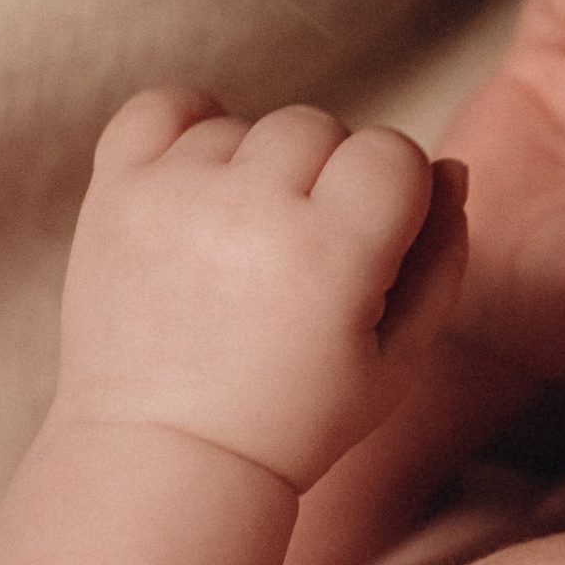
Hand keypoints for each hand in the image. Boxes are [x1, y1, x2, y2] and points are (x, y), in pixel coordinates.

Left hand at [59, 94, 467, 489]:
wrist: (166, 458)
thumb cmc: (295, 419)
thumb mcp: (398, 360)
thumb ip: (441, 260)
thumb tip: (450, 168)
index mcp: (328, 253)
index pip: (391, 151)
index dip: (393, 196)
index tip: (367, 248)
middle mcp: (248, 209)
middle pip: (319, 125)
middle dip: (325, 180)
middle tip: (300, 256)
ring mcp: (173, 195)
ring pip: (245, 123)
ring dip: (255, 168)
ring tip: (242, 244)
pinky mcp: (114, 193)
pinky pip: (162, 106)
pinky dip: (187, 130)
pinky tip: (200, 181)